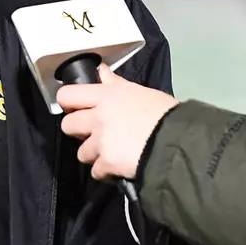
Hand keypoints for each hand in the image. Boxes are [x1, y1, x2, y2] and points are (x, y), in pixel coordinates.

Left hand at [57, 65, 176, 181]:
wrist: (177, 142)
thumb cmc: (164, 114)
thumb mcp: (141, 92)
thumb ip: (116, 84)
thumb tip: (101, 72)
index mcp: (106, 95)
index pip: (68, 95)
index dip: (69, 103)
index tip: (76, 109)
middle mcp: (98, 117)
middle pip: (68, 125)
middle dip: (79, 132)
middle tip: (95, 134)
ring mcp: (100, 142)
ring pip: (81, 153)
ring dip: (93, 155)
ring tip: (111, 153)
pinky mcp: (106, 164)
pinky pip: (96, 172)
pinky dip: (106, 172)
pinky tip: (118, 168)